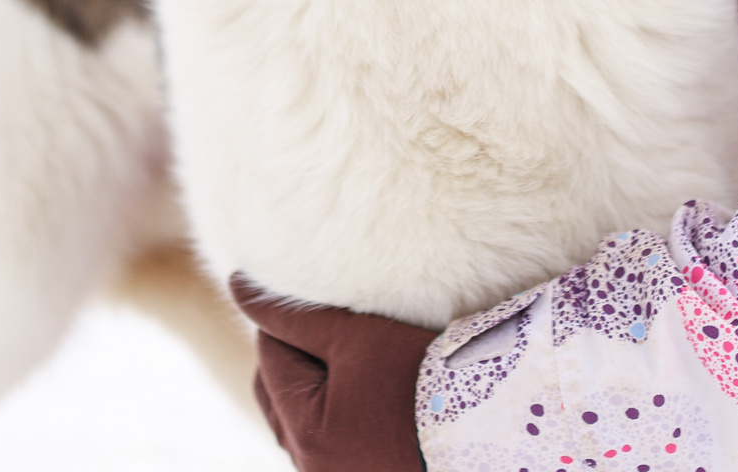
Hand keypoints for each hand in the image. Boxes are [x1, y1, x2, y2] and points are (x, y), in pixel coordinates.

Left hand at [230, 274, 436, 471]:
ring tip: (343, 349)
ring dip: (311, 382)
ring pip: (300, 421)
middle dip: (291, 352)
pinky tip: (359, 385)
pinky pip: (329, 442)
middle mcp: (314, 471)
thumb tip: (238, 286)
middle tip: (324, 316)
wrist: (499, 426)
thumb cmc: (425, 376)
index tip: (314, 289)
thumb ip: (294, 314)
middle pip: (279, 394)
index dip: (287, 314)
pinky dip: (333, 409)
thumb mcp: (356, 337)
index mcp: (306, 435)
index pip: (271, 355)